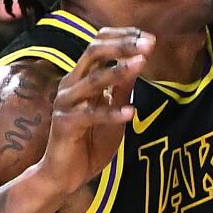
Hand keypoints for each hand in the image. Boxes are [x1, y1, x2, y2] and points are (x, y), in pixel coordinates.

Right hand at [39, 28, 153, 193]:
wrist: (63, 175)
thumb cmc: (90, 141)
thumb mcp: (113, 109)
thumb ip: (122, 88)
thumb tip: (139, 62)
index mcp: (82, 77)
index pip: (98, 44)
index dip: (122, 37)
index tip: (149, 37)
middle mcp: (71, 84)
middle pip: (93, 52)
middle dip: (122, 46)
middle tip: (148, 44)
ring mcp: (66, 103)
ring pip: (92, 80)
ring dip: (118, 71)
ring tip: (141, 64)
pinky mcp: (65, 124)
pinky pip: (90, 115)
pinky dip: (112, 113)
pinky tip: (131, 112)